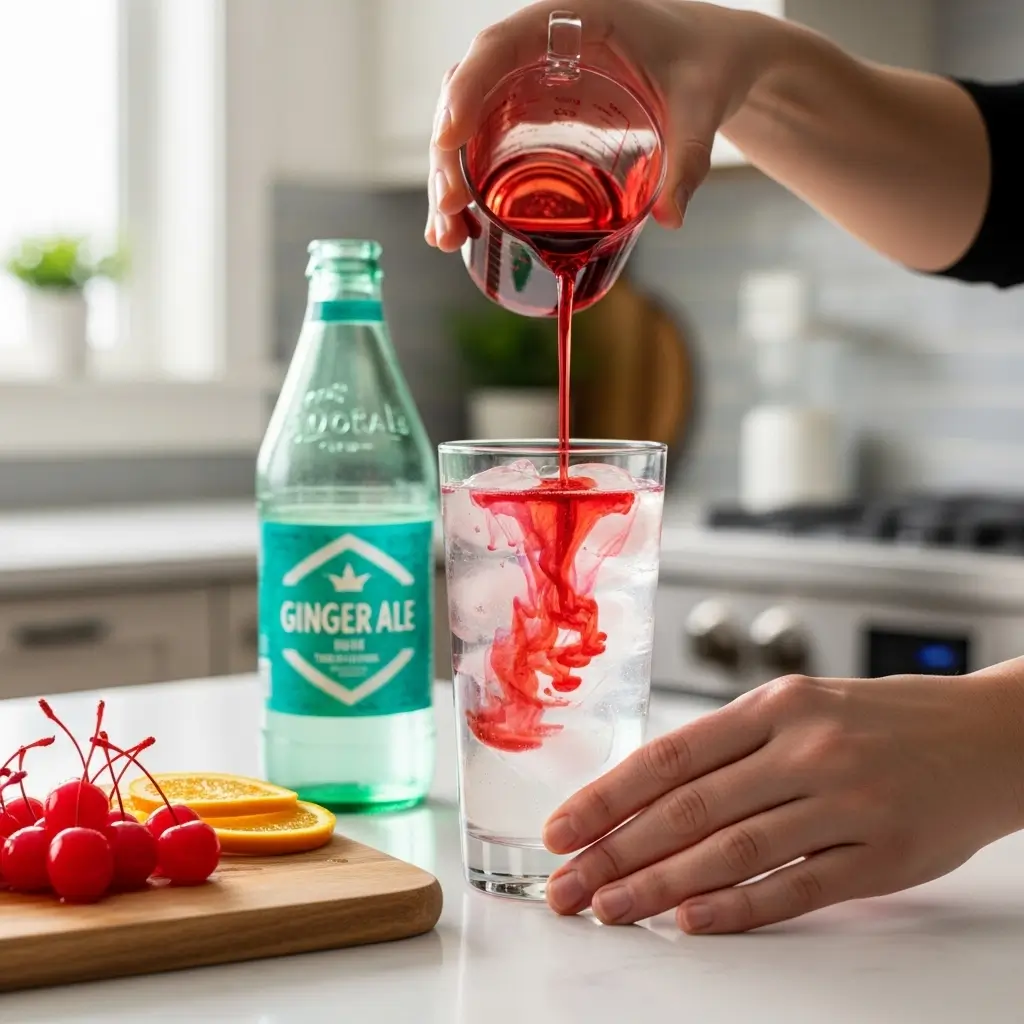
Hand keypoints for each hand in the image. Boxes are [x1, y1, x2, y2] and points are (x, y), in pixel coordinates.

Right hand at [425, 0, 784, 251]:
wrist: (715, 61)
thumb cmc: (706, 63)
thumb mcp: (700, 106)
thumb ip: (688, 157)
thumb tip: (671, 217)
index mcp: (572, 19)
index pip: (500, 44)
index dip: (467, 87)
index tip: (449, 136)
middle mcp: (539, 49)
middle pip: (470, 92)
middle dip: (449, 153)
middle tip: (450, 208)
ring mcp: (532, 85)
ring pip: (472, 125)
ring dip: (451, 179)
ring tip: (446, 235)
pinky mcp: (536, 118)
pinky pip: (490, 145)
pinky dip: (473, 187)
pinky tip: (463, 229)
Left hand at [542, 666, 1023, 932]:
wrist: (988, 737)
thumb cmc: (881, 720)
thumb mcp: (802, 705)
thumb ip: (733, 746)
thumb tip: (647, 794)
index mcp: (776, 705)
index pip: (670, 755)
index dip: (607, 796)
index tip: (561, 829)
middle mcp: (805, 748)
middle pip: (687, 808)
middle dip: (615, 851)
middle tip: (566, 886)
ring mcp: (845, 803)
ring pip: (730, 850)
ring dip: (659, 886)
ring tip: (609, 908)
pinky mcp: (883, 857)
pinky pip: (795, 887)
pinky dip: (736, 908)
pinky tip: (689, 922)